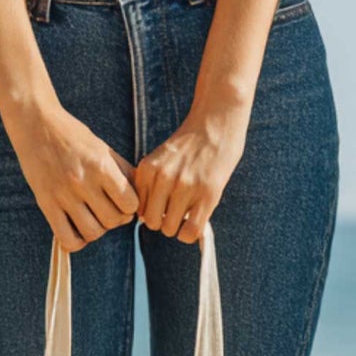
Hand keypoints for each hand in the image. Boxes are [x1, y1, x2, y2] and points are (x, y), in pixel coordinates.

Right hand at [5, 102, 138, 252]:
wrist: (35, 123)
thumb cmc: (73, 136)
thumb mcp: (103, 148)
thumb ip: (123, 172)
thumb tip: (141, 197)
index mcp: (101, 166)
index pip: (130, 204)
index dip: (131, 207)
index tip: (123, 202)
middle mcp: (82, 181)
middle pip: (113, 221)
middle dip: (116, 219)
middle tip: (108, 210)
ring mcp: (63, 194)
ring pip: (93, 233)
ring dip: (97, 230)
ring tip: (93, 218)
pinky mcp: (46, 203)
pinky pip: (67, 238)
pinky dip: (77, 241)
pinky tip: (77, 229)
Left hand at [134, 103, 249, 243]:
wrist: (217, 121)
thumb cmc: (190, 142)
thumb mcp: (161, 158)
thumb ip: (151, 183)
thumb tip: (146, 218)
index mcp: (148, 169)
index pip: (138, 208)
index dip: (151, 211)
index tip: (163, 206)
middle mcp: (163, 178)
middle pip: (151, 222)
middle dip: (162, 221)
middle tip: (175, 211)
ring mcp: (185, 187)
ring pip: (169, 229)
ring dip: (178, 227)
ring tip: (188, 212)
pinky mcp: (207, 194)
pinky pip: (190, 231)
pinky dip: (190, 234)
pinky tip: (195, 222)